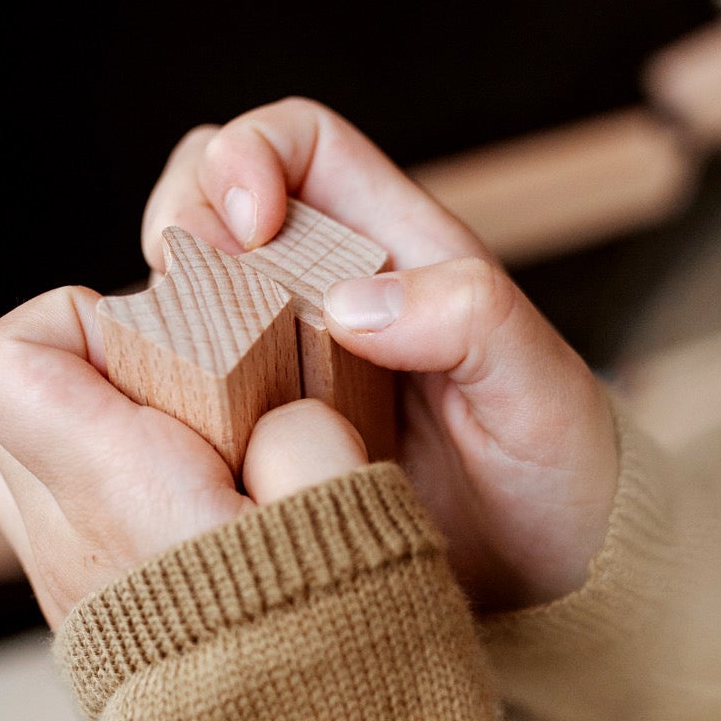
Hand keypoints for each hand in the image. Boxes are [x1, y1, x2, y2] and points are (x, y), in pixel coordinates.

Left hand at [0, 288, 365, 627]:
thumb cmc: (331, 647)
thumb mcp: (351, 511)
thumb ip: (306, 432)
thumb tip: (277, 417)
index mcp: (117, 493)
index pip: (0, 364)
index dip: (67, 320)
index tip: (158, 338)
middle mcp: (66, 541)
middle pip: (8, 403)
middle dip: (91, 372)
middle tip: (189, 391)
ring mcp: (68, 589)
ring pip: (30, 463)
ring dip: (100, 435)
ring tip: (198, 454)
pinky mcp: (92, 626)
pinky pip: (69, 523)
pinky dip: (119, 495)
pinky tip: (204, 517)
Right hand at [142, 99, 618, 608]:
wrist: (555, 578)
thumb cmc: (561, 471)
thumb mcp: (540, 392)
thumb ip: (471, 323)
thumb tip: (349, 304)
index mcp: (398, 247)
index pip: (299, 143)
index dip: (250, 156)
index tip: (247, 227)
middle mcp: (328, 288)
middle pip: (213, 197)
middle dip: (183, 223)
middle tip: (190, 303)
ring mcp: (285, 358)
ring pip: (185, 293)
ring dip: (159, 315)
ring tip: (178, 376)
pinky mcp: (257, 428)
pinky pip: (181, 383)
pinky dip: (160, 392)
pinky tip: (179, 437)